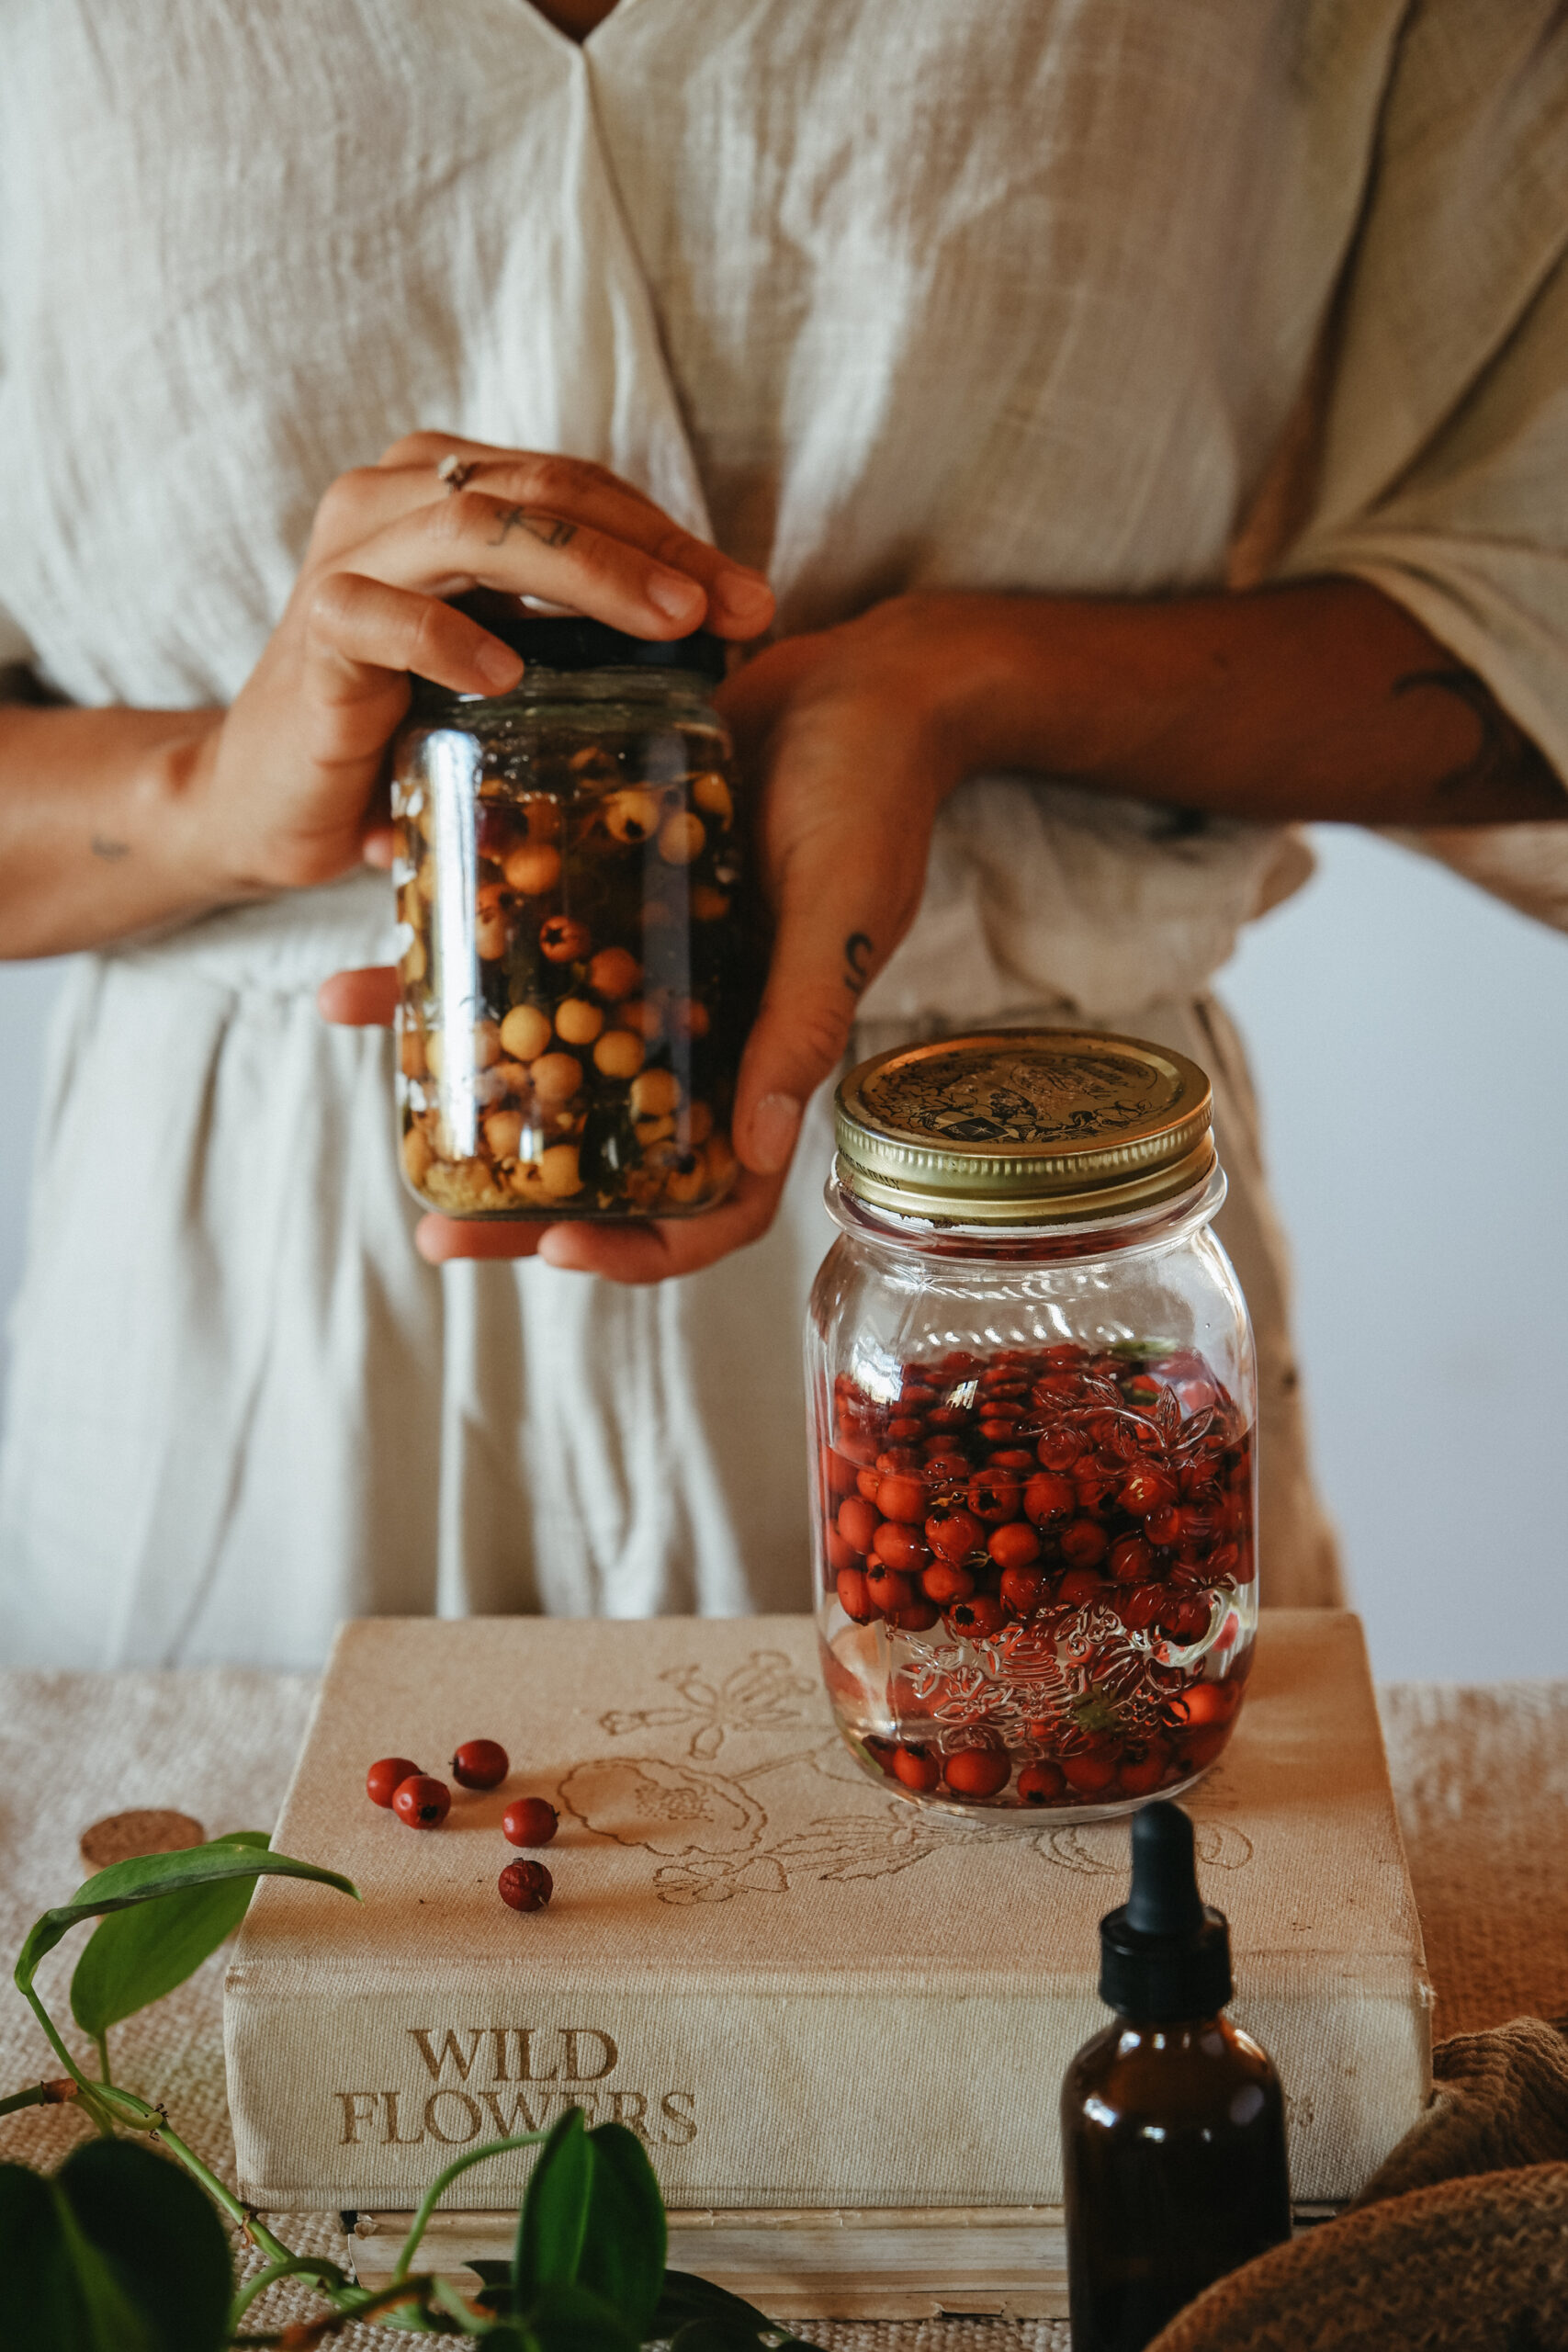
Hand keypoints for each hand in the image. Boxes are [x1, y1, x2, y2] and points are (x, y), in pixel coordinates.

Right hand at [176, 432, 774, 896]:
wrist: (273, 802)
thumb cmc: (405, 730)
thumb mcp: (511, 670)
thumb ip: (589, 636)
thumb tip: (732, 641)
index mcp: (446, 489)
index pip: (579, 487)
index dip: (674, 536)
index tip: (757, 605)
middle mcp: (393, 499)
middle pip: (544, 490)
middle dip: (652, 548)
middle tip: (728, 611)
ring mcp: (349, 557)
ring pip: (477, 525)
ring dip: (585, 573)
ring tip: (665, 625)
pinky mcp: (317, 630)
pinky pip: (382, 614)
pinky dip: (450, 638)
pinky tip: (508, 678)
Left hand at [321, 594, 972, 1278]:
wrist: (859, 677)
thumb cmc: (876, 797)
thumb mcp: (845, 912)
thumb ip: (805, 1023)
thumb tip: (764, 1150)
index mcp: (767, 1059)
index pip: (717, 1198)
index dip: (645, 1245)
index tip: (559, 1250)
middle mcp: (698, 1028)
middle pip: (603, 1147)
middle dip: (517, 1197)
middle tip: (433, 1226)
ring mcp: (644, 964)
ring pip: (536, 1037)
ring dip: (444, 1050)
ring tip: (348, 1026)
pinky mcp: (603, 889)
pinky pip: (516, 933)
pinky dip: (447, 937)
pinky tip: (371, 922)